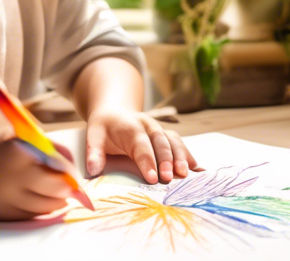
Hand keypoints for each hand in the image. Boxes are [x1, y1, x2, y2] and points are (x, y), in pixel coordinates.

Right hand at [0, 128, 73, 220]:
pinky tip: (38, 199)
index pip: (60, 162)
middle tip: (68, 183)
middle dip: (68, 185)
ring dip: (58, 199)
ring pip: (51, 204)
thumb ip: (40, 145)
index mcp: (20, 150)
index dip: (70, 167)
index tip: (70, 169)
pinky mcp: (6, 214)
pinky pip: (35, 214)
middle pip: (60, 186)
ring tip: (55, 192)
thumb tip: (67, 161)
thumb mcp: (11, 138)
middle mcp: (17, 175)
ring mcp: (11, 197)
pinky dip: (42, 208)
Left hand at [85, 107, 201, 183]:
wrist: (115, 112)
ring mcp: (159, 129)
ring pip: (173, 140)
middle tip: (169, 178)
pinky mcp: (166, 134)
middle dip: (166, 160)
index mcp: (129, 126)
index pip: (140, 144)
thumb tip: (93, 171)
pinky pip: (179, 143)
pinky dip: (188, 155)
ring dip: (180, 157)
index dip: (147, 161)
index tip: (152, 178)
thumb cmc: (104, 128)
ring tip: (185, 175)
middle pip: (160, 141)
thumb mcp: (93, 136)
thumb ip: (93, 153)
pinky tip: (196, 170)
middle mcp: (147, 125)